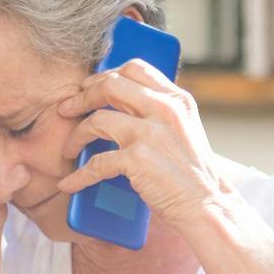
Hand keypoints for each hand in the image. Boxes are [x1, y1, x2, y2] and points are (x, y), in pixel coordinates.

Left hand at [55, 58, 224, 231]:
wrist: (207, 205)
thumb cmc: (193, 174)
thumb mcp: (184, 129)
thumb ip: (160, 112)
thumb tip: (124, 104)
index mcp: (176, 99)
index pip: (134, 68)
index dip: (105, 74)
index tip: (88, 86)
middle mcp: (164, 109)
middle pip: (110, 86)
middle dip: (82, 96)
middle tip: (66, 109)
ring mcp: (150, 133)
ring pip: (97, 120)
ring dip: (76, 136)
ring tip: (68, 150)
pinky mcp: (138, 159)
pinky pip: (96, 162)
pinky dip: (79, 175)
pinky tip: (70, 183)